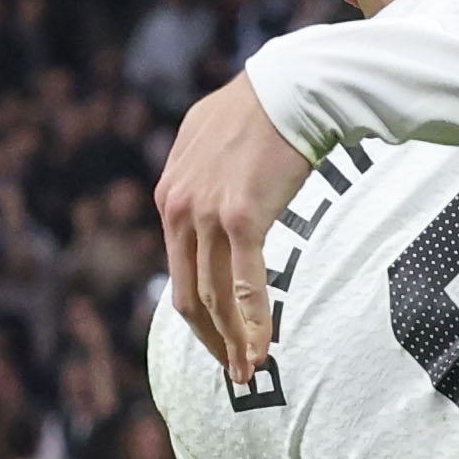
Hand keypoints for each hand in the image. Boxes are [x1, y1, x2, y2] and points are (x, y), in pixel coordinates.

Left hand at [154, 75, 315, 382]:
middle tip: (232, 370)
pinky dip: (254, 322)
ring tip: (250, 371)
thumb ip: (195, 174)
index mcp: (169, 196)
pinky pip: (246, 283)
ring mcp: (208, 215)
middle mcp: (180, 209)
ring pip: (216, 296)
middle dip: (212, 339)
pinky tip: (264, 349)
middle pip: (191, 293)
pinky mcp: (241, 217)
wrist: (288, 87)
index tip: (219, 337)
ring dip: (234, 340)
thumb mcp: (205, 139)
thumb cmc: (259, 109)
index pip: (180, 269)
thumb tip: (198, 196)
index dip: (200, 312)